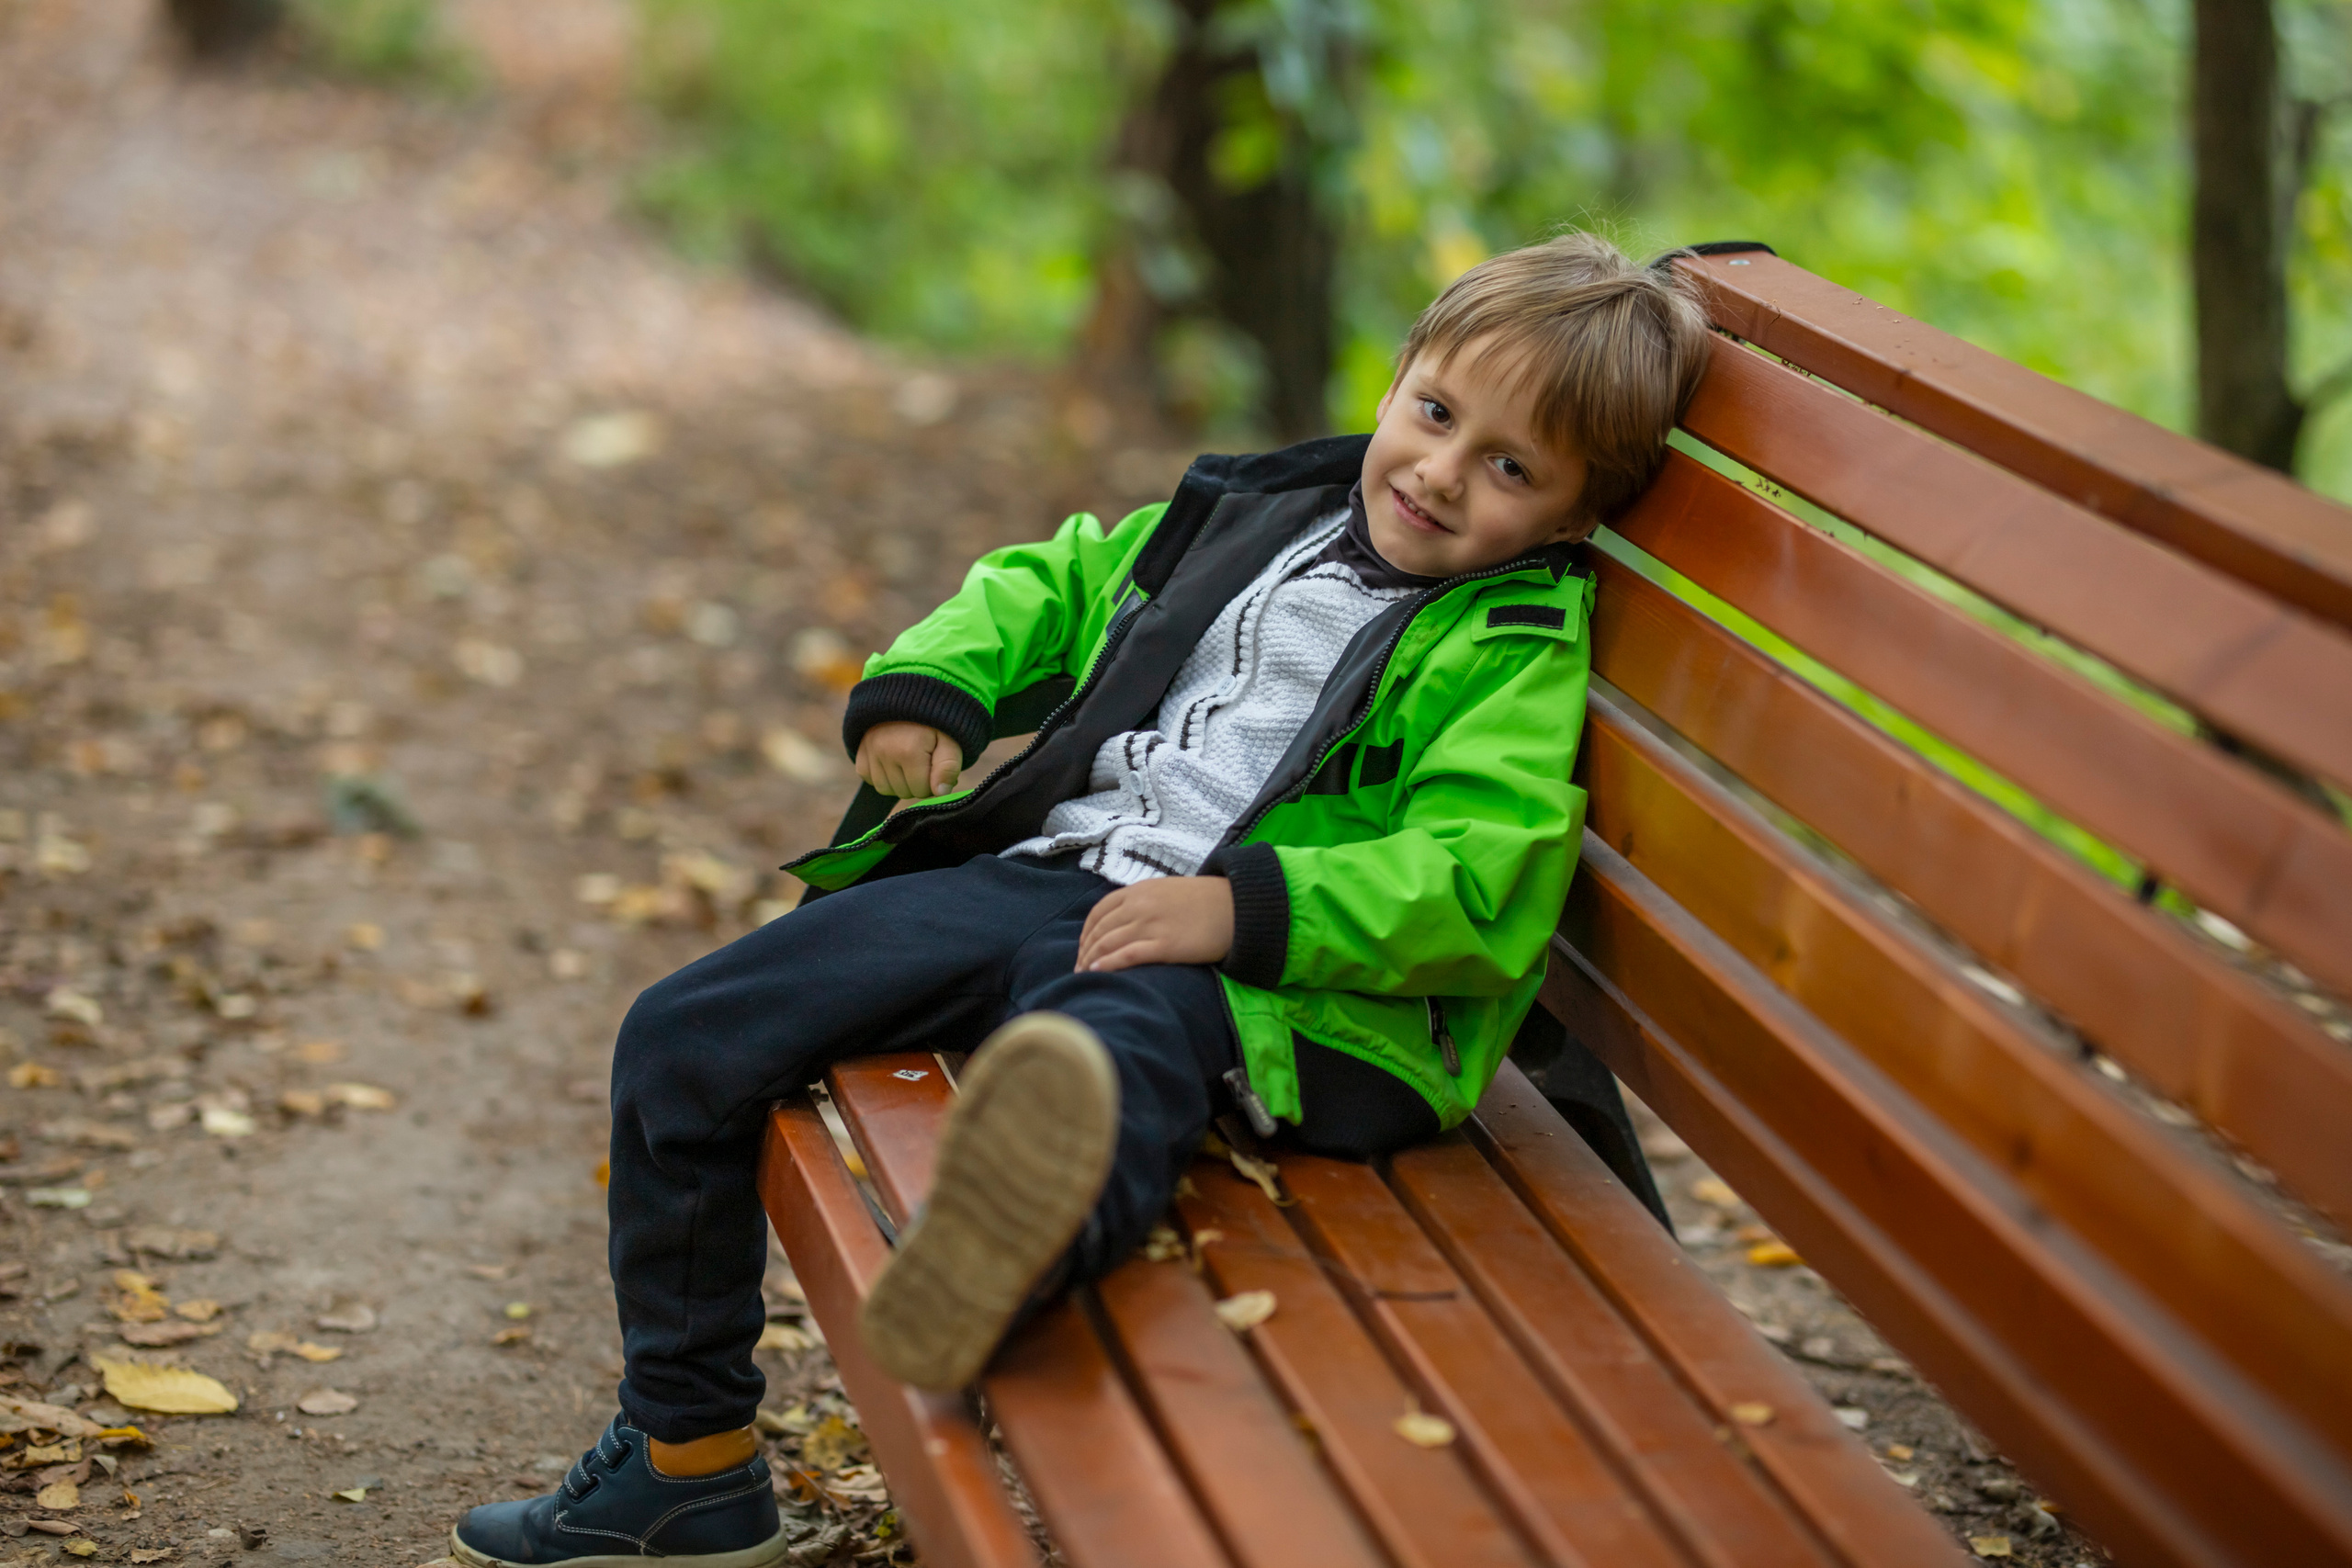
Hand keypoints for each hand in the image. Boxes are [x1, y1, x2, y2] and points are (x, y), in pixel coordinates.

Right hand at [856, 722, 960, 798]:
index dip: (933, 782)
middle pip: (904, 792)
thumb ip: (948, 767)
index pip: (922, 790)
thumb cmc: (934, 721)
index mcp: (909, 752)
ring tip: (909, 760)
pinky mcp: (860, 750)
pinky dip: (881, 774)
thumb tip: (941, 793)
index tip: (936, 765)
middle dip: (917, 782)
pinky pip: (868, 778)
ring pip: (885, 789)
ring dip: (899, 781)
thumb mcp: (950, 740)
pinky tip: (892, 760)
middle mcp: (884, 753)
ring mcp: (869, 752)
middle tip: (924, 760)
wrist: (909, 693)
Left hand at [1075, 877, 1234, 972]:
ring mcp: (1151, 925)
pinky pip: (1127, 955)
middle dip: (1085, 951)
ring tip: (1084, 975)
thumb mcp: (1167, 891)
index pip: (1099, 912)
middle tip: (1079, 968)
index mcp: (1139, 891)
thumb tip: (1123, 921)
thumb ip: (1143, 901)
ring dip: (1091, 960)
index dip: (1086, 932)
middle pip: (1100, 930)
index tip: (1083, 948)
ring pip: (1108, 943)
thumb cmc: (1204, 901)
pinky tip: (1098, 973)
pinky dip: (1107, 964)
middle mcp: (1140, 905)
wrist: (1236, 907)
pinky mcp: (1164, 945)